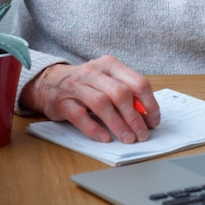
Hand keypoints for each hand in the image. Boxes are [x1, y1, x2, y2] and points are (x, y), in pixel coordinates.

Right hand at [20, 55, 160, 142]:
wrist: (50, 82)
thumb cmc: (86, 83)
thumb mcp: (107, 80)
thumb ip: (126, 92)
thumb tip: (146, 115)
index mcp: (110, 65)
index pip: (137, 82)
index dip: (149, 103)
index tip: (154, 121)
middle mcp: (94, 72)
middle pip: (120, 93)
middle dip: (134, 117)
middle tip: (142, 135)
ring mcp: (76, 86)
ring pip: (102, 104)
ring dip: (118, 124)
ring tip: (128, 139)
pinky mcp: (62, 102)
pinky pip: (80, 116)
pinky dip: (94, 128)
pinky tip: (105, 138)